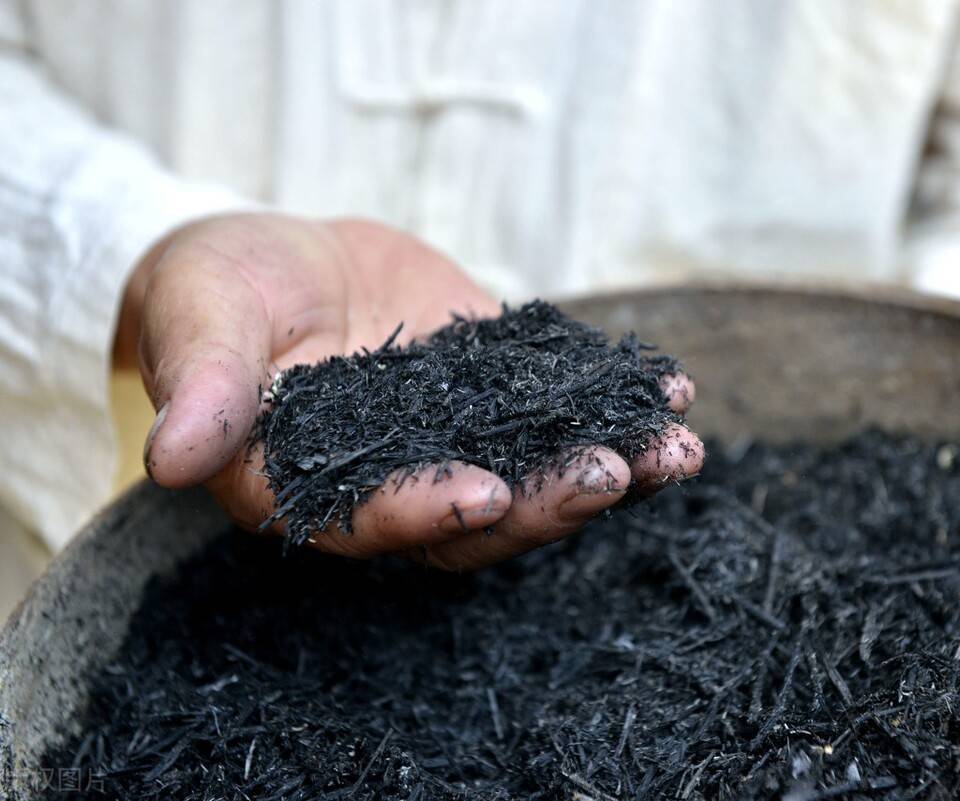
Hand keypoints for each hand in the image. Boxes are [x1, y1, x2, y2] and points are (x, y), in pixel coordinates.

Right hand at [119, 213, 702, 566]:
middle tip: (616, 471)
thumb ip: (203, 384)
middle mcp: (397, 482)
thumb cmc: (216, 292)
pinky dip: (614, 403)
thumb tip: (172, 455)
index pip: (372, 519)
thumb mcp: (199, 318)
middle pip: (480, 516)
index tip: (485, 492)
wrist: (278, 262)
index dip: (426, 511)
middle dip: (549, 500)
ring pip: (537, 474)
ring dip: (610, 466)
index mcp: (315, 489)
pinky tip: (672, 390)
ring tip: (677, 446)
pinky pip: (560, 409)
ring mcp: (457, 440)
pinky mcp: (498, 395)